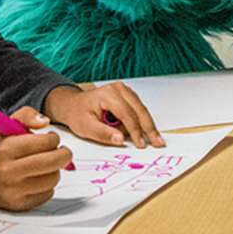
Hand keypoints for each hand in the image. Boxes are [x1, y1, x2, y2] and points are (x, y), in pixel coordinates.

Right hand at [0, 106, 72, 210]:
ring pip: (53, 179)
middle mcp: (8, 171)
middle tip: (63, 152)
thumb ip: (27, 115)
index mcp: (6, 149)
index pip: (46, 142)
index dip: (54, 139)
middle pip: (53, 162)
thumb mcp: (8, 125)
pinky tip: (38, 178)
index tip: (52, 139)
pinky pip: (48, 194)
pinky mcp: (19, 205)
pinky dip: (48, 185)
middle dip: (64, 155)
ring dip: (55, 170)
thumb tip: (46, 122)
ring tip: (46, 165)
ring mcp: (14, 191)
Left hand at [43, 82, 164, 148]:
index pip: (127, 114)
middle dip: (149, 127)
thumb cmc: (78, 114)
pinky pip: (138, 108)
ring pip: (141, 108)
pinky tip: (147, 132)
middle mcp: (118, 88)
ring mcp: (124, 90)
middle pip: (139, 109)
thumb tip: (121, 139)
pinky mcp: (127, 95)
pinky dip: (143, 120)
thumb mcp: (86, 127)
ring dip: (148, 124)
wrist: (74, 105)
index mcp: (108, 94)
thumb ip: (103, 134)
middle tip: (158, 142)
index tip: (141, 145)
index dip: (135, 131)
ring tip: (156, 139)